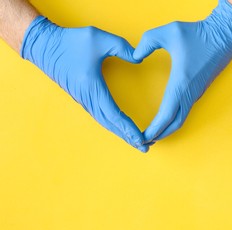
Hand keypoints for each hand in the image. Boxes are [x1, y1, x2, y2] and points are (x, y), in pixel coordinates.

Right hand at [21, 16, 148, 151]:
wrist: (43, 45)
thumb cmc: (69, 42)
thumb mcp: (98, 38)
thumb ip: (121, 46)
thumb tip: (139, 58)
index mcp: (92, 88)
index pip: (114, 115)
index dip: (128, 128)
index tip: (142, 139)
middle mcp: (88, 98)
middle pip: (111, 124)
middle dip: (128, 137)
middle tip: (146, 147)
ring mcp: (84, 99)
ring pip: (105, 122)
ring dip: (121, 133)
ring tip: (138, 142)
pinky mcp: (83, 97)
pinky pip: (100, 116)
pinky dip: (113, 125)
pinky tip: (121, 129)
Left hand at [133, 0, 231, 143]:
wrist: (225, 35)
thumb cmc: (198, 33)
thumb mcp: (168, 31)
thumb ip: (147, 42)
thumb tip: (135, 55)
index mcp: (181, 83)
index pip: (166, 115)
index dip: (154, 129)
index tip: (143, 138)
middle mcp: (190, 93)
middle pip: (174, 123)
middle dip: (159, 135)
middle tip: (144, 142)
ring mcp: (196, 92)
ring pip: (181, 118)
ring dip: (167, 129)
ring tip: (153, 135)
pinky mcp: (199, 90)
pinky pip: (185, 110)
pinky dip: (174, 119)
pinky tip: (165, 118)